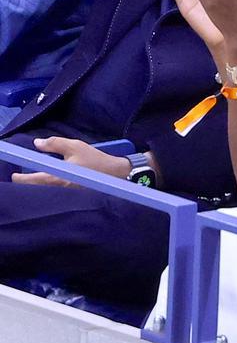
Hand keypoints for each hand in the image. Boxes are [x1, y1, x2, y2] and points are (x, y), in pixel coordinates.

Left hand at [11, 137, 129, 186]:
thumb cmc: (95, 160)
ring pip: (44, 194)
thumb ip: (54, 143)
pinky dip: (48, 192)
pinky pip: (55, 196)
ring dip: (37, 188)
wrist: (116, 175)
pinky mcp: (72, 199)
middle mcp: (58, 190)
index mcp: (56, 177)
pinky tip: (50, 187)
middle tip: (22, 178)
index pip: (31, 180)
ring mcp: (65, 196)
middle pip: (35, 190)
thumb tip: (36, 143)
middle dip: (27, 184)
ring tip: (35, 182)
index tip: (14, 176)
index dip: (19, 178)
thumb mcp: (75, 146)